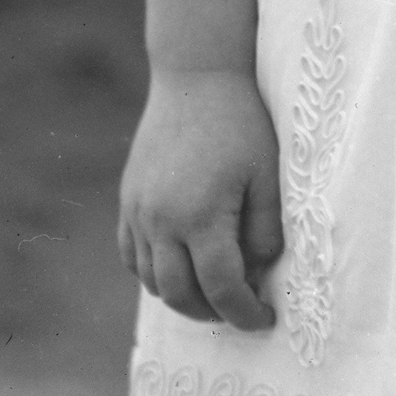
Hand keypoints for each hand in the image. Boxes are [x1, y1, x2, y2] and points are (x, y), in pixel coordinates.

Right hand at [118, 68, 283, 329]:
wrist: (196, 75)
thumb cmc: (241, 122)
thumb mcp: (267, 174)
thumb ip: (266, 230)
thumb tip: (258, 272)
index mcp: (202, 216)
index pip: (222, 288)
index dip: (245, 313)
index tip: (264, 320)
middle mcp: (162, 220)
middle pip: (181, 295)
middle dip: (212, 313)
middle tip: (238, 310)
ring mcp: (139, 210)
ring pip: (152, 281)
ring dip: (182, 296)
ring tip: (212, 290)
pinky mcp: (128, 198)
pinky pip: (131, 255)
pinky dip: (152, 273)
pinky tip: (177, 267)